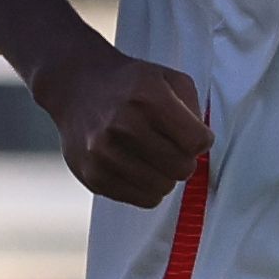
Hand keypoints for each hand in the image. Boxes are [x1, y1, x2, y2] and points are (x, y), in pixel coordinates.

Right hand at [37, 26, 215, 208]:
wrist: (77, 87)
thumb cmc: (129, 85)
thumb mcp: (168, 78)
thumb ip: (193, 109)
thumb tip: (201, 147)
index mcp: (147, 96)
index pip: (197, 141)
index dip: (201, 140)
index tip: (191, 135)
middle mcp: (123, 124)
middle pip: (181, 167)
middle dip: (184, 160)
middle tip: (172, 149)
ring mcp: (104, 152)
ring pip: (162, 188)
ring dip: (165, 176)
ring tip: (154, 159)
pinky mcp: (93, 175)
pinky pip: (141, 199)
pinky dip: (146, 188)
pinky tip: (138, 168)